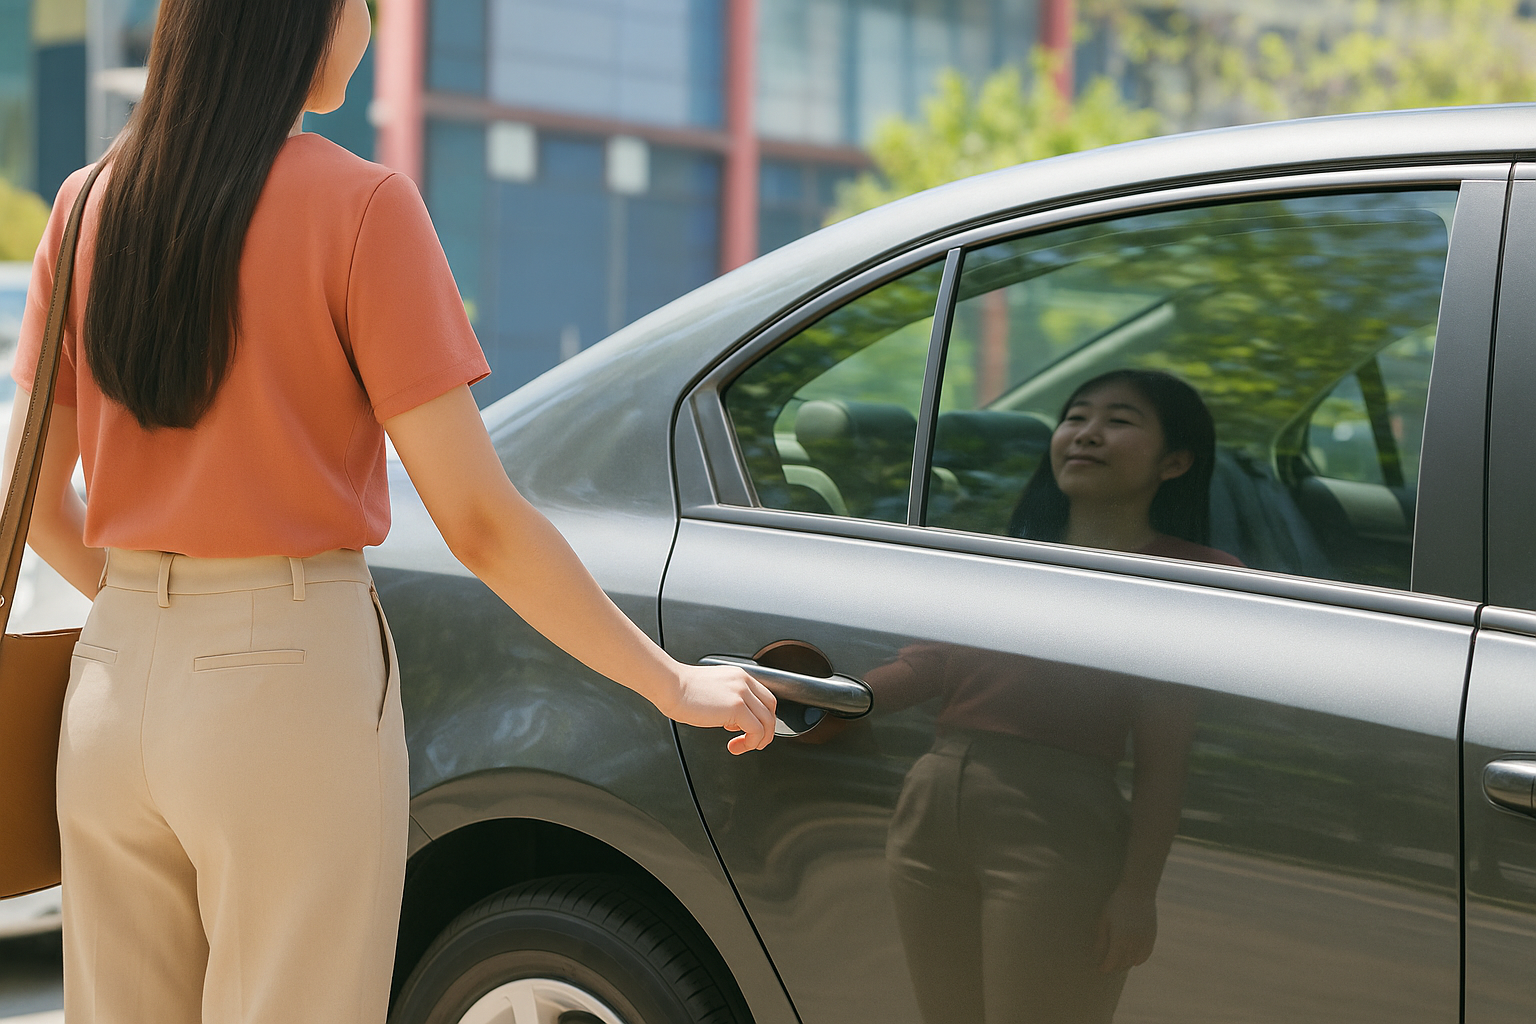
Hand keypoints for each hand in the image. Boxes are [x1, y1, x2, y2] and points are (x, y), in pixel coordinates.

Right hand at [660, 663, 777, 754]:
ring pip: (767, 721)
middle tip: (754, 742)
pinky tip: (735, 745)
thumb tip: (734, 721)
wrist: (670, 685)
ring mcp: (742, 694)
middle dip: (766, 729)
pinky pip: (756, 730)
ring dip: (759, 739)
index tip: (751, 729)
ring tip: (744, 747)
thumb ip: (728, 701)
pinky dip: (750, 743)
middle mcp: (744, 682)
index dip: (762, 716)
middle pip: (770, 709)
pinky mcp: (737, 707)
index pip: (764, 697)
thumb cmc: (682, 690)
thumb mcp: (713, 690)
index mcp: (739, 677)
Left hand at [1094, 885, 1156, 972]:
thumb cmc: (1117, 903)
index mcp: (1120, 939)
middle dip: (1115, 966)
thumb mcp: (1104, 919)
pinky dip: (1138, 959)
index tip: (1101, 970)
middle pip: (1123, 962)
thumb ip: (1102, 937)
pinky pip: (1145, 955)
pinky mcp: (1152, 937)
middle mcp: (1133, 943)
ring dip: (1126, 963)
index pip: (1112, 961)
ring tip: (1119, 963)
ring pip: (1134, 960)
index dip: (1106, 967)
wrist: (1138, 892)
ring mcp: (1144, 941)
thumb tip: (1098, 953)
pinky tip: (1133, 960)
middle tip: (1108, 966)